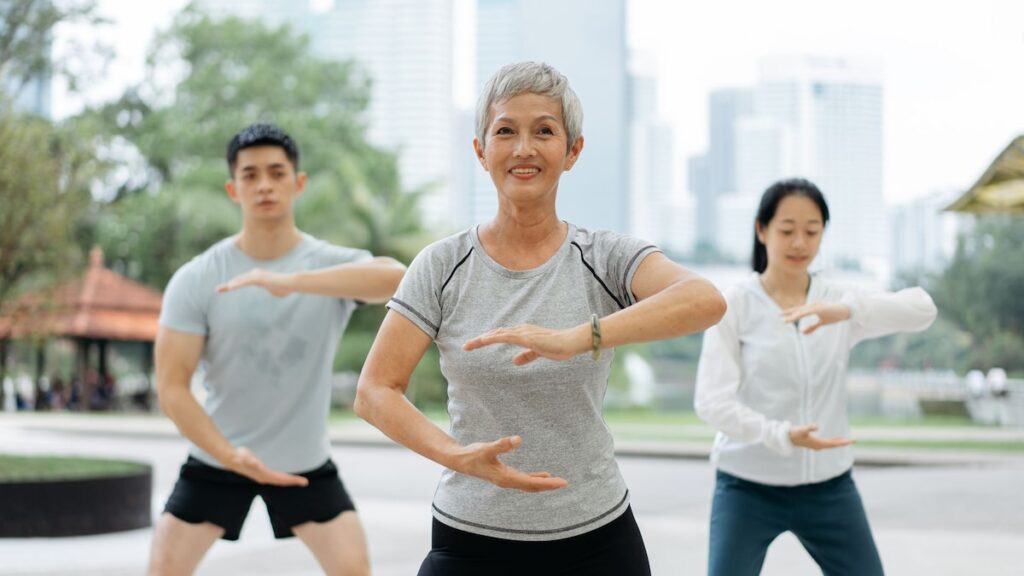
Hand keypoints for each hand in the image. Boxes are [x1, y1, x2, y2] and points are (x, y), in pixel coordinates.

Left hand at [217, 268, 292, 296]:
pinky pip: (244, 282)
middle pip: (239, 280)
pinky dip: (236, 285)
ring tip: (219, 290)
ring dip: (229, 286)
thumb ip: (271, 290)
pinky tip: (229, 288)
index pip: (243, 282)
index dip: (234, 285)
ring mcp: (256, 275)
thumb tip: (274, 291)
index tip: (225, 289)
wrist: (292, 283)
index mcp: (258, 277)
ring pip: (240, 281)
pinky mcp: (257, 277)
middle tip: (217, 290)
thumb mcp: (275, 291)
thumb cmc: (286, 287)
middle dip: (228, 285)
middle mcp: (256, 274)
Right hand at [225, 446, 308, 486]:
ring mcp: (263, 476)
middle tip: (305, 482)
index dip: (292, 480)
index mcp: (264, 475)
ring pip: (279, 481)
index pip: (282, 479)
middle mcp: (264, 477)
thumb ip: (252, 462)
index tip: (303, 481)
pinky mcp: (262, 473)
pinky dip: (283, 478)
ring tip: (298, 481)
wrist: (231, 459)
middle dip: (293, 482)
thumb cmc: (240, 457)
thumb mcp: (246, 458)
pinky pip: (276, 477)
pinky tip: (286, 478)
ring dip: (288, 481)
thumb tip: (258, 464)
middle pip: (282, 481)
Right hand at [449, 435, 568, 492]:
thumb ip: (502, 444)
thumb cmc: (472, 454)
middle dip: (549, 485)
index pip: (531, 482)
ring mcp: (506, 479)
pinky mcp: (504, 475)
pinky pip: (524, 480)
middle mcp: (507, 481)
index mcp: (505, 477)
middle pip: (532, 486)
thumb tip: (518, 439)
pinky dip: (535, 479)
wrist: (460, 460)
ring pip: (529, 484)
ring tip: (557, 482)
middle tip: (565, 483)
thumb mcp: (487, 448)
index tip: (561, 482)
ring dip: (543, 484)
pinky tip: (543, 475)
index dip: (547, 483)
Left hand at [463, 324, 588, 364]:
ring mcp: (522, 332)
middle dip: (480, 340)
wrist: (570, 342)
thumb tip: (514, 361)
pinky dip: (492, 338)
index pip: (501, 335)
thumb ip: (527, 356)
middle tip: (466, 346)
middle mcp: (520, 330)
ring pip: (497, 334)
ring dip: (482, 339)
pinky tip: (483, 340)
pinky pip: (505, 336)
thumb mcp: (539, 353)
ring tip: (468, 345)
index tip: (476, 345)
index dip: (488, 339)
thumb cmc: (559, 347)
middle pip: (496, 333)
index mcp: (523, 333)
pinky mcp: (525, 337)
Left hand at [781, 302, 850, 334]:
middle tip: (779, 315)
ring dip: (794, 315)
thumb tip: (802, 333)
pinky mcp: (821, 308)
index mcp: (812, 309)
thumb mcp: (821, 322)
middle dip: (789, 312)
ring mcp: (816, 306)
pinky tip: (797, 316)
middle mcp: (813, 306)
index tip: (781, 315)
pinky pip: (810, 311)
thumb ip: (812, 327)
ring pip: (803, 311)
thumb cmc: (833, 315)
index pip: (799, 311)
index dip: (790, 313)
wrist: (845, 311)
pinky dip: (803, 313)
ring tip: (786, 319)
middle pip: (798, 309)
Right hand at [789, 424, 853, 449]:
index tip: (851, 441)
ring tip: (847, 440)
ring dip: (838, 442)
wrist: (786, 438)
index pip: (833, 443)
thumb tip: (817, 426)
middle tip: (854, 440)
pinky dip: (832, 442)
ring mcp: (815, 445)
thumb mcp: (802, 429)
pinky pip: (826, 443)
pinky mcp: (813, 443)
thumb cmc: (794, 433)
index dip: (843, 442)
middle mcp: (818, 446)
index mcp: (818, 443)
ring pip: (830, 444)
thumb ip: (809, 427)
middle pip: (834, 444)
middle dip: (843, 442)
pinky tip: (833, 440)